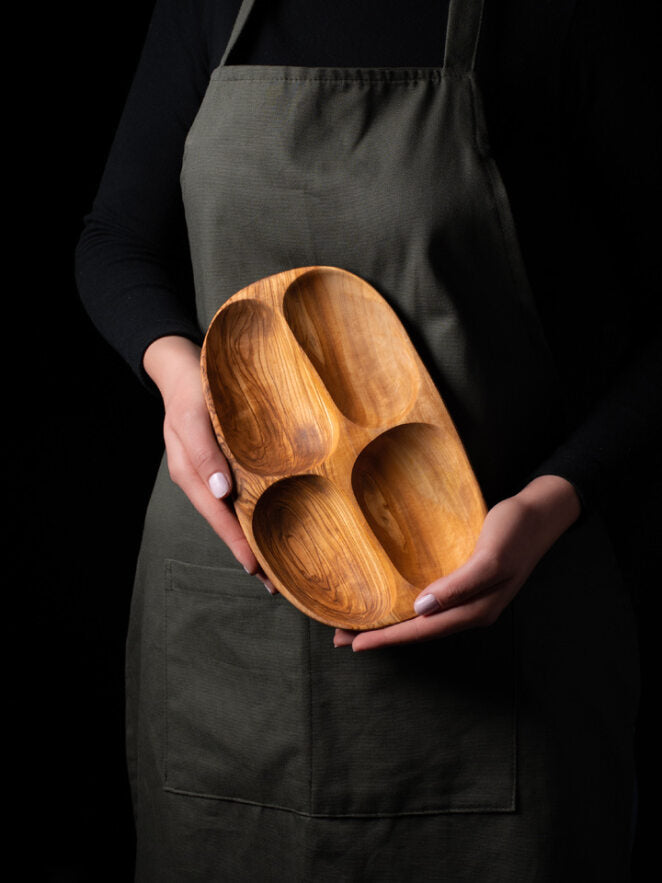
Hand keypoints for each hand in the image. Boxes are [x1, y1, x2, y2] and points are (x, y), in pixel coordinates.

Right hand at [143, 335, 275, 592]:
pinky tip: (274, 519)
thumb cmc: (190, 391)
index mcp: (192, 474)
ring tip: (278, 562)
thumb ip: (205, 453)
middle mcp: (204, 479)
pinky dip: (256, 510)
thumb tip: (221, 491)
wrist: (182, 367)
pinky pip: (242, 492)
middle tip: (276, 582)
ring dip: (255, 534)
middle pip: (228, 523)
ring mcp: (215, 472)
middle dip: (250, 551)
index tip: (258, 569)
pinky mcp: (226, 462)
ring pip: (236, 511)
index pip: (218, 518)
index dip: (238, 544)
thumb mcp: (192, 419)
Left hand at [334, 474, 580, 650]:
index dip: (388, 638)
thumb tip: (422, 609)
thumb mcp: (491, 557)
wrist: (541, 512)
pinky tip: (394, 602)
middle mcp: (470, 610)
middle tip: (341, 637)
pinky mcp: (466, 581)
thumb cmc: (516, 531)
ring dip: (391, 623)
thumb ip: (459, 585)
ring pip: (422, 619)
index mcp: (476, 610)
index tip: (354, 643)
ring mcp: (469, 598)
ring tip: (358, 624)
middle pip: (418, 630)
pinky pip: (430, 602)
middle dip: (381, 636)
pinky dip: (407, 607)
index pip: (422, 631)